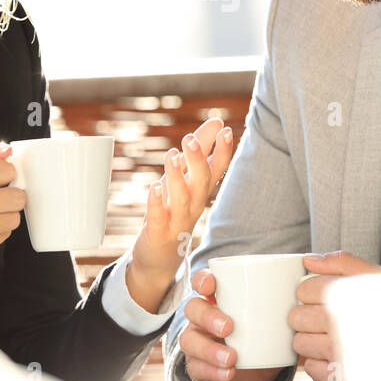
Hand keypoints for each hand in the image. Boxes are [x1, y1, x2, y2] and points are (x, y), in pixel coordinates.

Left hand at [125, 117, 235, 311]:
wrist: (160, 257)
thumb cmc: (174, 211)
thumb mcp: (187, 179)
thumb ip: (201, 152)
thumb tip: (217, 122)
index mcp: (201, 192)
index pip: (216, 170)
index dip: (223, 151)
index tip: (225, 130)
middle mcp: (193, 205)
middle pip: (201, 182)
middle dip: (198, 160)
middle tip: (189, 138)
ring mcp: (177, 220)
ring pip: (181, 198)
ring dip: (176, 176)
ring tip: (170, 155)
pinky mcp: (158, 233)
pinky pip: (159, 218)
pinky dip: (157, 203)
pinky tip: (154, 187)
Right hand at [180, 267, 283, 380]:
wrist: (253, 374)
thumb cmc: (261, 338)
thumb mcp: (272, 321)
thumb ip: (287, 308)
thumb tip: (313, 296)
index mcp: (219, 299)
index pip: (203, 282)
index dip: (202, 280)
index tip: (212, 285)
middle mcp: (203, 318)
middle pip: (193, 308)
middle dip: (209, 316)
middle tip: (229, 327)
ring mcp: (197, 341)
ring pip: (189, 340)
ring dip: (209, 349)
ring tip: (231, 358)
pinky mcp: (198, 366)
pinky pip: (196, 367)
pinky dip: (212, 370)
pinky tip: (228, 373)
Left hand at [291, 251, 380, 380]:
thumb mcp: (379, 278)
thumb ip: (343, 263)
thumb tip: (311, 261)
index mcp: (349, 296)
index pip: (305, 290)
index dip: (312, 292)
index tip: (324, 296)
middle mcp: (342, 324)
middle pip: (297, 317)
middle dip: (308, 316)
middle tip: (329, 318)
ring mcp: (340, 354)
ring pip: (300, 344)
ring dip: (312, 341)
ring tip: (335, 338)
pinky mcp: (341, 378)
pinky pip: (311, 368)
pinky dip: (321, 364)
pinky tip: (338, 357)